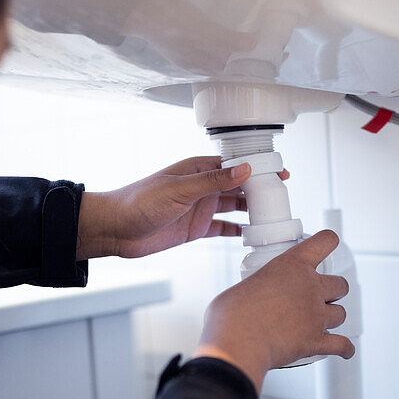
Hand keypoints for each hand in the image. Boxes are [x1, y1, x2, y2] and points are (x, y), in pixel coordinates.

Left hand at [76, 156, 288, 259]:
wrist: (115, 230)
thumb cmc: (138, 202)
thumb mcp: (179, 189)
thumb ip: (213, 181)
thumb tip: (244, 169)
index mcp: (198, 170)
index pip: (235, 164)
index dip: (258, 167)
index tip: (279, 173)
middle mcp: (201, 187)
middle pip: (239, 185)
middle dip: (261, 189)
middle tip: (283, 197)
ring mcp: (199, 208)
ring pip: (234, 206)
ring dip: (253, 210)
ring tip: (274, 215)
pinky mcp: (195, 228)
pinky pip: (223, 228)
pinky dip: (237, 230)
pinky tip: (252, 234)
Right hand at [194, 230, 354, 392]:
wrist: (237, 340)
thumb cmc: (232, 314)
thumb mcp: (243, 286)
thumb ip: (258, 288)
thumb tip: (253, 302)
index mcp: (292, 265)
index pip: (324, 242)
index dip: (327, 242)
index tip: (328, 244)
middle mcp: (310, 288)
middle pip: (340, 284)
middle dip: (332, 290)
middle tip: (318, 295)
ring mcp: (316, 315)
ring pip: (341, 314)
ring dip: (333, 317)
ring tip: (321, 321)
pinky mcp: (315, 341)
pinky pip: (342, 344)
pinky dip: (345, 348)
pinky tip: (345, 350)